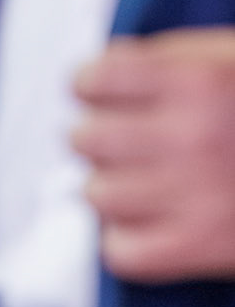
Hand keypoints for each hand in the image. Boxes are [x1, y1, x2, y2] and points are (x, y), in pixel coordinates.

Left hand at [73, 30, 234, 282]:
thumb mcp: (230, 54)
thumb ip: (172, 58)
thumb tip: (111, 67)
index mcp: (195, 80)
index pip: (95, 79)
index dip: (89, 86)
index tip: (95, 93)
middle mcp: (188, 135)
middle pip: (86, 137)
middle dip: (96, 136)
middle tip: (116, 140)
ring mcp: (194, 195)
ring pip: (97, 195)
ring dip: (108, 188)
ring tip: (131, 183)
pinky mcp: (205, 248)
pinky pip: (124, 253)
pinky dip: (124, 242)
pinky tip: (144, 225)